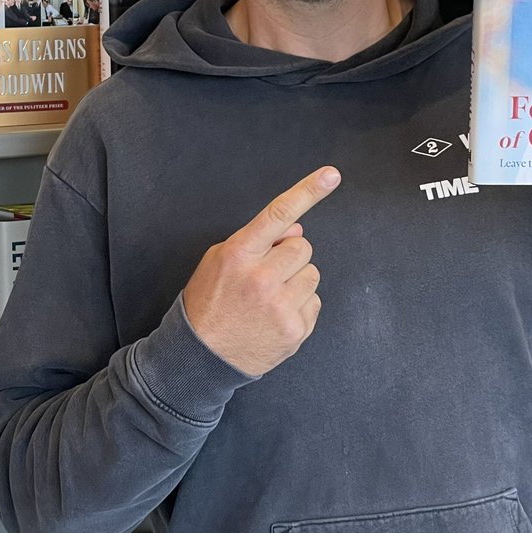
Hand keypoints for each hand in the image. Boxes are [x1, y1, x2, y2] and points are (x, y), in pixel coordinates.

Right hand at [182, 166, 340, 376]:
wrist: (200, 357)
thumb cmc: (209, 302)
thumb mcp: (218, 260)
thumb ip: (257, 241)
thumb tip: (296, 229)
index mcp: (239, 254)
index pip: (278, 214)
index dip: (308, 191)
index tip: (331, 175)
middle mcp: (261, 278)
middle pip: (302, 247)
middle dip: (288, 257)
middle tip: (266, 275)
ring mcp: (280, 306)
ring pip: (313, 274)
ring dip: (296, 282)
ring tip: (269, 299)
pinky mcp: (295, 330)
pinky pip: (315, 302)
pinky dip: (299, 307)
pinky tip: (275, 316)